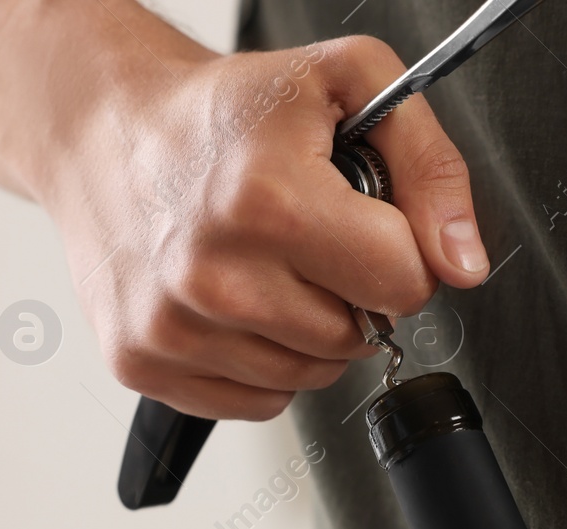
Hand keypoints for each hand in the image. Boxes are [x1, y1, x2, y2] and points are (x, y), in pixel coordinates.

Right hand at [0, 0, 488, 420]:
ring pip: (306, 380)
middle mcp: (210, 271)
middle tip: (306, 237)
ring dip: (305, 331)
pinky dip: (259, 364)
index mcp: (264, 198)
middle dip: (350, 292)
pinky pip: (254, 404)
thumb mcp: (348, 86)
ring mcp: (170, 326)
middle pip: (354, 339)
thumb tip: (462, 263)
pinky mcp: (141, 361)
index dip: (397, 251)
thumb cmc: (224, 111)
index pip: (401, 283)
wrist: (105, 130)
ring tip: (264, 265)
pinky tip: (233, 304)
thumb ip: (430, 167)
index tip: (361, 220)